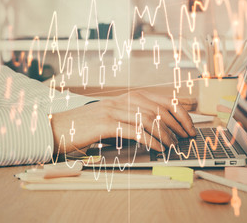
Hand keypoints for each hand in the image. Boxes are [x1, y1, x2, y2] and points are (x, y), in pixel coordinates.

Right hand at [50, 90, 195, 152]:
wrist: (58, 127)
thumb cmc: (85, 125)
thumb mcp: (111, 118)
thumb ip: (129, 119)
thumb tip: (153, 131)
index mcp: (125, 97)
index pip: (160, 100)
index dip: (179, 112)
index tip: (188, 125)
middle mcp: (121, 100)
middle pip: (158, 108)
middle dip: (177, 124)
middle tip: (185, 137)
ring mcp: (113, 110)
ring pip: (148, 118)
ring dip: (165, 134)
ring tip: (173, 145)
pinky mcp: (106, 124)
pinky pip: (134, 131)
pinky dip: (150, 141)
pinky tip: (157, 148)